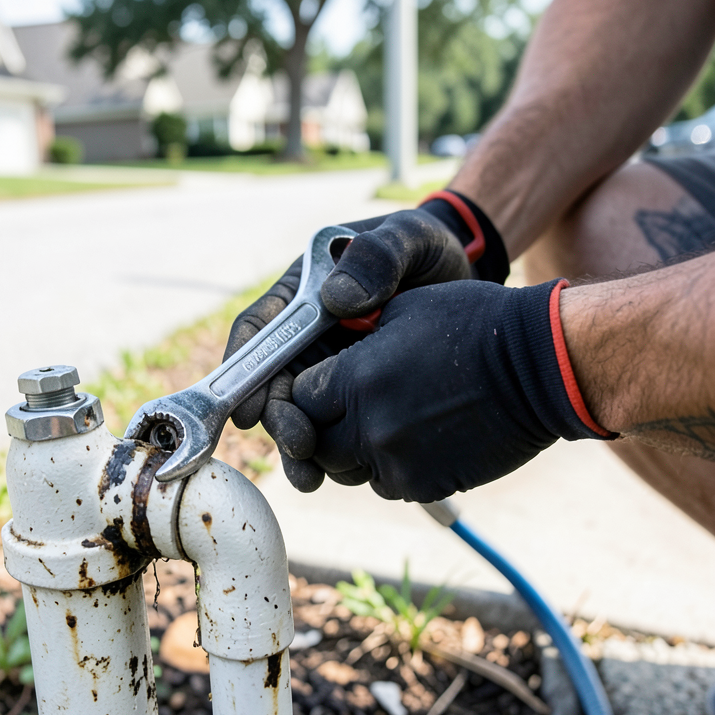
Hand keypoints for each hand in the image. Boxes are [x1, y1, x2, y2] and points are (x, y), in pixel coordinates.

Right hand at [224, 192, 507, 490]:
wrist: (469, 278)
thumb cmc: (428, 250)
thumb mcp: (409, 238)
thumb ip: (377, 256)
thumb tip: (336, 300)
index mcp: (303, 291)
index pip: (260, 328)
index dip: (245, 368)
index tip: (247, 408)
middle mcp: (305, 333)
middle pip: (274, 380)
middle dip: (278, 417)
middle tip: (298, 445)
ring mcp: (328, 365)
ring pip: (300, 411)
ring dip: (298, 446)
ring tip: (311, 476)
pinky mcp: (354, 393)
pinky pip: (334, 424)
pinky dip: (333, 452)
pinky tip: (342, 474)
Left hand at [275, 279, 615, 500]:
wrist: (542, 367)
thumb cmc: (473, 324)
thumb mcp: (402, 310)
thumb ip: (355, 339)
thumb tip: (329, 351)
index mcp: (357, 378)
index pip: (300, 400)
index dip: (306, 395)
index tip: (321, 387)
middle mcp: (371, 426)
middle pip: (317, 445)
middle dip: (324, 429)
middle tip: (344, 413)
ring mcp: (399, 461)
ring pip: (350, 470)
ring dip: (357, 452)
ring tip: (385, 424)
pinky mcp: (427, 485)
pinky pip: (388, 485)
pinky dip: (392, 469)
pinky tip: (416, 441)